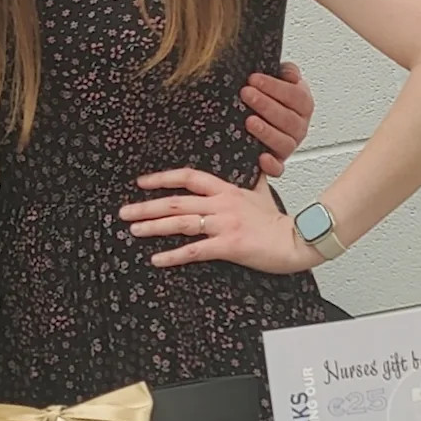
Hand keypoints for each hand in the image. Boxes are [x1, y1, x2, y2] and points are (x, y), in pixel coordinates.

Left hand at [118, 169, 324, 273]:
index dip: (163, 178)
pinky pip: (194, 250)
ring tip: (133, 230)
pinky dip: (173, 255)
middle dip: (146, 206)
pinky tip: (156, 259)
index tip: (142, 182)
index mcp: (226, 190)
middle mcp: (221, 204)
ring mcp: (223, 224)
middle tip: (124, 212)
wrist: (297, 240)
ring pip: (181, 222)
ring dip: (154, 226)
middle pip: (176, 201)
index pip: (189, 177)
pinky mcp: (228, 245)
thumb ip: (253, 178)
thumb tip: (258, 162)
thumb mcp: (262, 193)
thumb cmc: (279, 221)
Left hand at [243, 62, 313, 178]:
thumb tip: (289, 73)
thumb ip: (287, 72)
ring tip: (249, 121)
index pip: (295, 95)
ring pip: (284, 142)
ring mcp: (289, 145)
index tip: (254, 79)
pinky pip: (278, 168)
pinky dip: (271, 165)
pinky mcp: (277, 162)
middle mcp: (299, 126)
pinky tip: (261, 157)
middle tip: (246, 94)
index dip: (275, 87)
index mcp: (303, 105)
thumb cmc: (272, 98)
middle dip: (266, 105)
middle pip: (288, 118)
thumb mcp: (280, 79)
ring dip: (266, 132)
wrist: (264, 118)